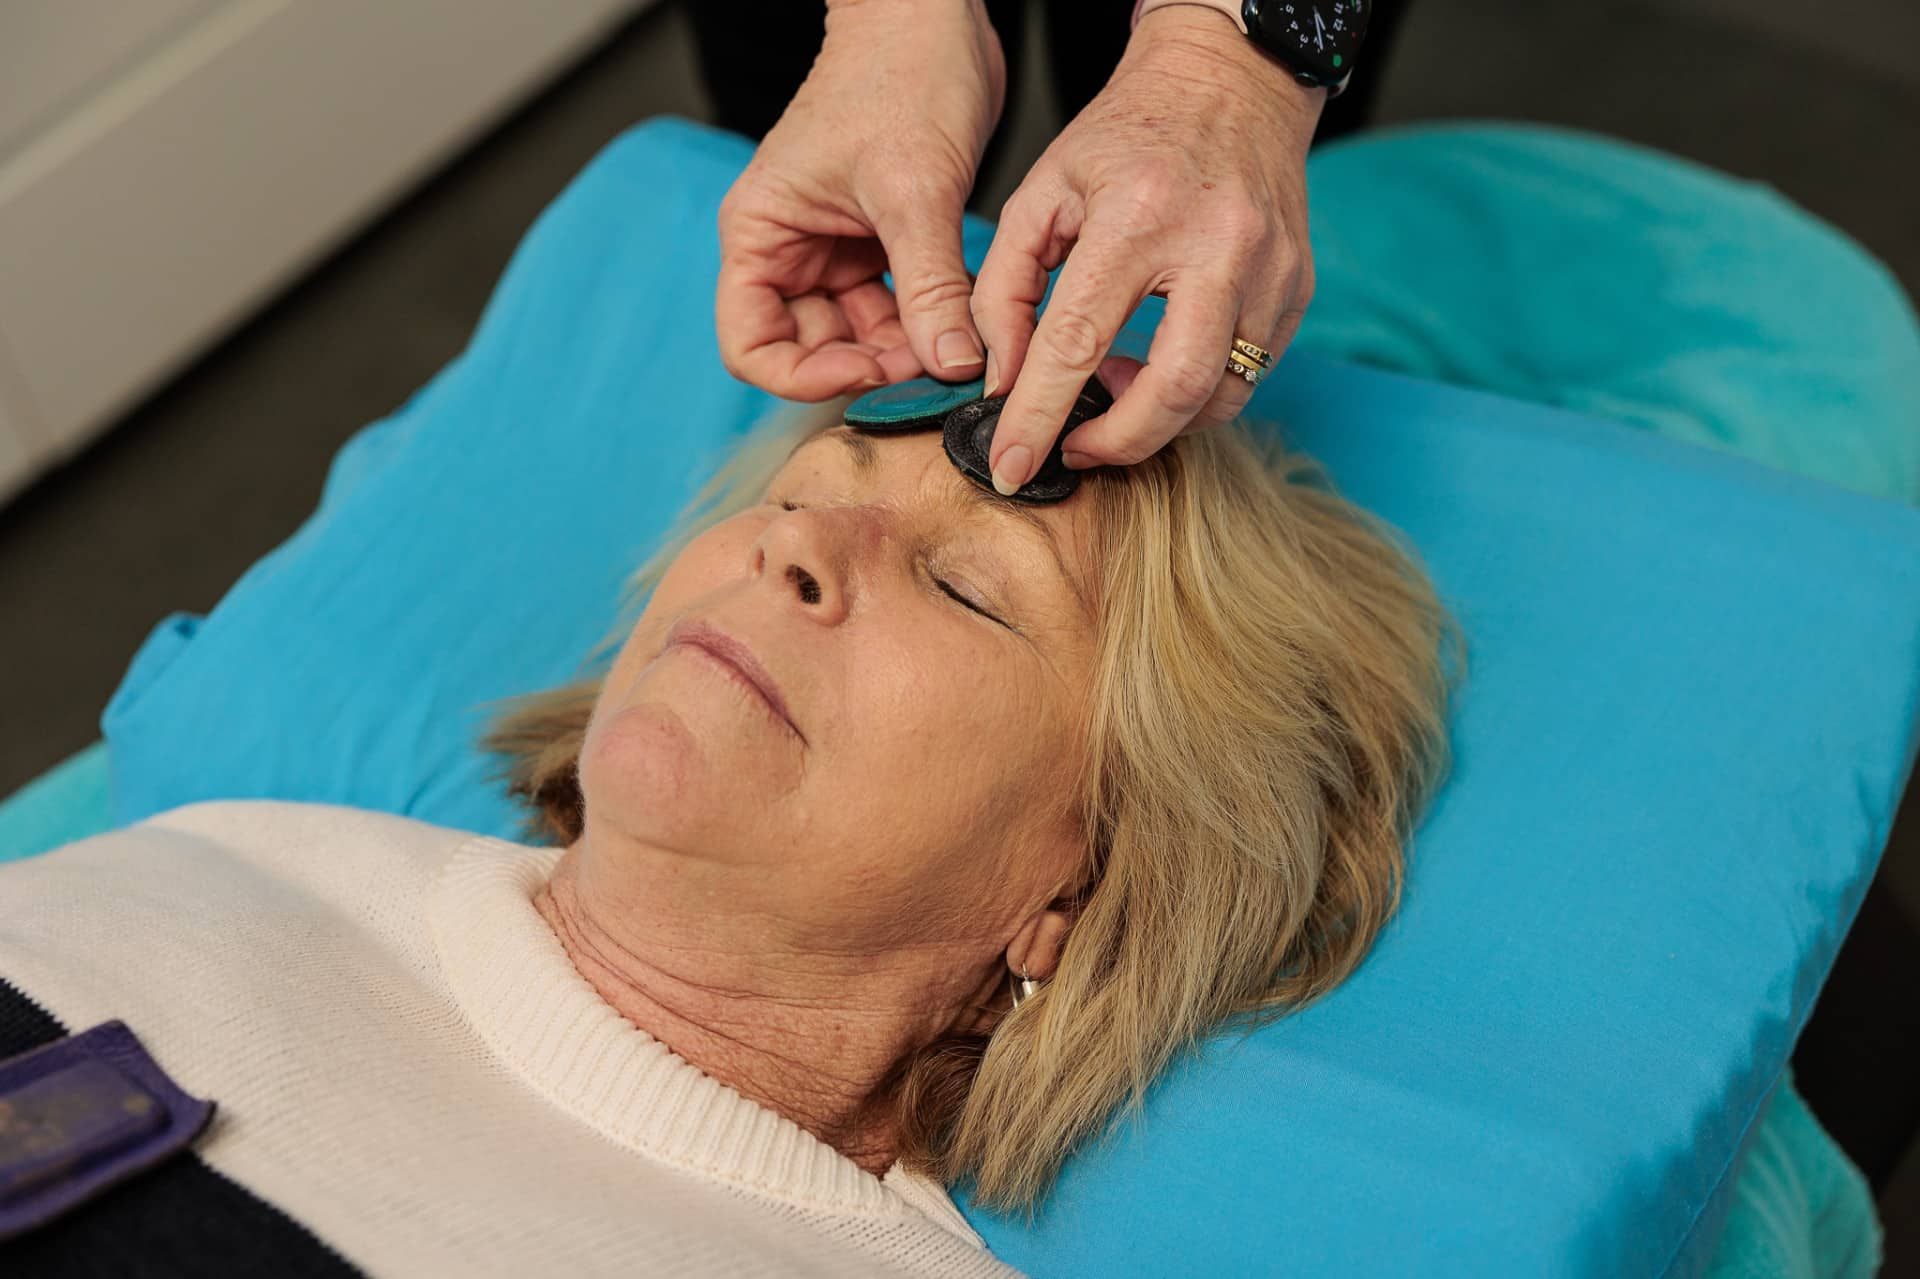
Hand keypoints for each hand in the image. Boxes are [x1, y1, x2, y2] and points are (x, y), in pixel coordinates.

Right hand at [714, 0, 1001, 399]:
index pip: (752, 345)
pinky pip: (898, 310)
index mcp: (761, 233)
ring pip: (861, 337)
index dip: (802, 377)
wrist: (935, 17)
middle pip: (810, 349)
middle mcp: (791, 249)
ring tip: (958, 351)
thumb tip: (950, 368)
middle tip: (931, 373)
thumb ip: (929, 287)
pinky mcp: (882, 245)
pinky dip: (928, 326)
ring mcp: (837, 251)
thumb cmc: (902, 73)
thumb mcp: (916, 190)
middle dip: (868, 368)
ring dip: (906, 353)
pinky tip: (965, 328)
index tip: (866, 374)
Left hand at [970, 5, 1322, 491]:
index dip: (1039, 416)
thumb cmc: (1125, 137)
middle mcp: (1215, 243)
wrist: (1228, 79)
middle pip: (1175, 388)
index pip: (1079, 341)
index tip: (1012, 468)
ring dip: (1162, 421)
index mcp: (1138, 214)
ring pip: (1223, 394)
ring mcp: (1269, 267)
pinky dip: (1200, 392)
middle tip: (1075, 450)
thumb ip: (1005, 291)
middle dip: (1119, 443)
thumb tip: (1002, 381)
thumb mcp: (1042, 194)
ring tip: (1116, 391)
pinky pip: (1252, 371)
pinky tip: (1160, 365)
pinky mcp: (1296, 284)